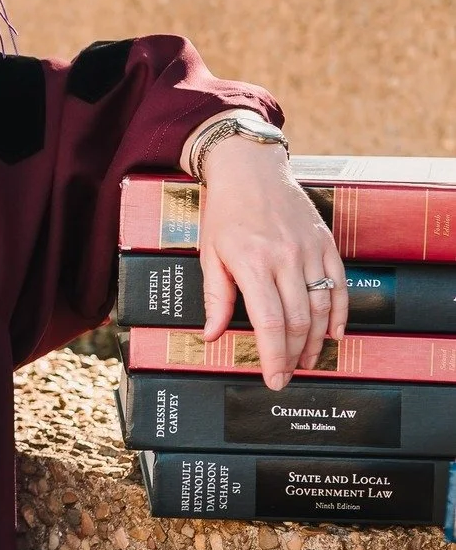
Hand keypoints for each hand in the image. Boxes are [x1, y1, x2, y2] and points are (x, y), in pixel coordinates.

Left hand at [195, 137, 347, 388]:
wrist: (250, 170)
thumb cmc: (225, 212)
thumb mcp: (210, 254)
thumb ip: (215, 298)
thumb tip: (212, 335)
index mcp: (252, 263)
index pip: (269, 323)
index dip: (273, 356)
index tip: (273, 378)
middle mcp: (285, 258)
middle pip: (298, 320)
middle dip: (293, 355)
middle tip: (287, 375)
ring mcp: (309, 250)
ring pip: (322, 307)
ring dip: (315, 340)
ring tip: (306, 360)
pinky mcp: (325, 243)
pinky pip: (339, 284)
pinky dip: (340, 313)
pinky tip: (333, 334)